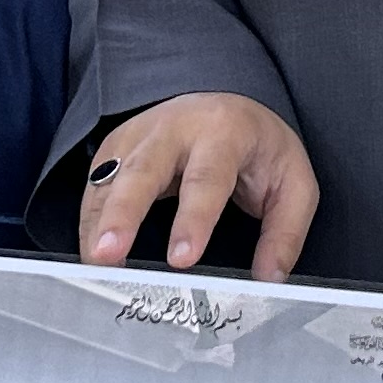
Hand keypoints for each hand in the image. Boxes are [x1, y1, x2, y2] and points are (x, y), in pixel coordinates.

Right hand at [78, 93, 317, 276]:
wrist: (225, 104)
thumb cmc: (256, 147)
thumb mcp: (292, 182)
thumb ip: (284, 232)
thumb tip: (269, 279)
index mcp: (223, 132)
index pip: (205, 178)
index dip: (193, 219)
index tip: (182, 258)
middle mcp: (174, 129)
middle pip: (142, 171)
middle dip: (123, 215)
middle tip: (109, 255)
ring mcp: (137, 136)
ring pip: (109, 179)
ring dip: (97, 224)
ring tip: (94, 266)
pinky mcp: (114, 149)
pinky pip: (95, 189)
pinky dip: (90, 223)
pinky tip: (92, 254)